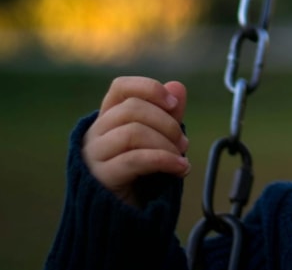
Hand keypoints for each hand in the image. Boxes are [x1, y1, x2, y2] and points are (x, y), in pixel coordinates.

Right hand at [81, 76, 190, 206]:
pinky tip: (180, 169)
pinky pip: (134, 159)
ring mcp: (94, 155)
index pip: (121, 87)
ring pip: (133, 132)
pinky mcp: (100, 177)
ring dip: (166, 143)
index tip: (173, 104)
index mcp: (108, 118)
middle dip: (167, 123)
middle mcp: (95, 133)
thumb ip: (168, 115)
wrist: (122, 219)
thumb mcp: (159, 141)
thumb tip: (177, 86)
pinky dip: (164, 160)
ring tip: (181, 159)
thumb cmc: (141, 176)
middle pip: (132, 109)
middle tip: (184, 144)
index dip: (149, 88)